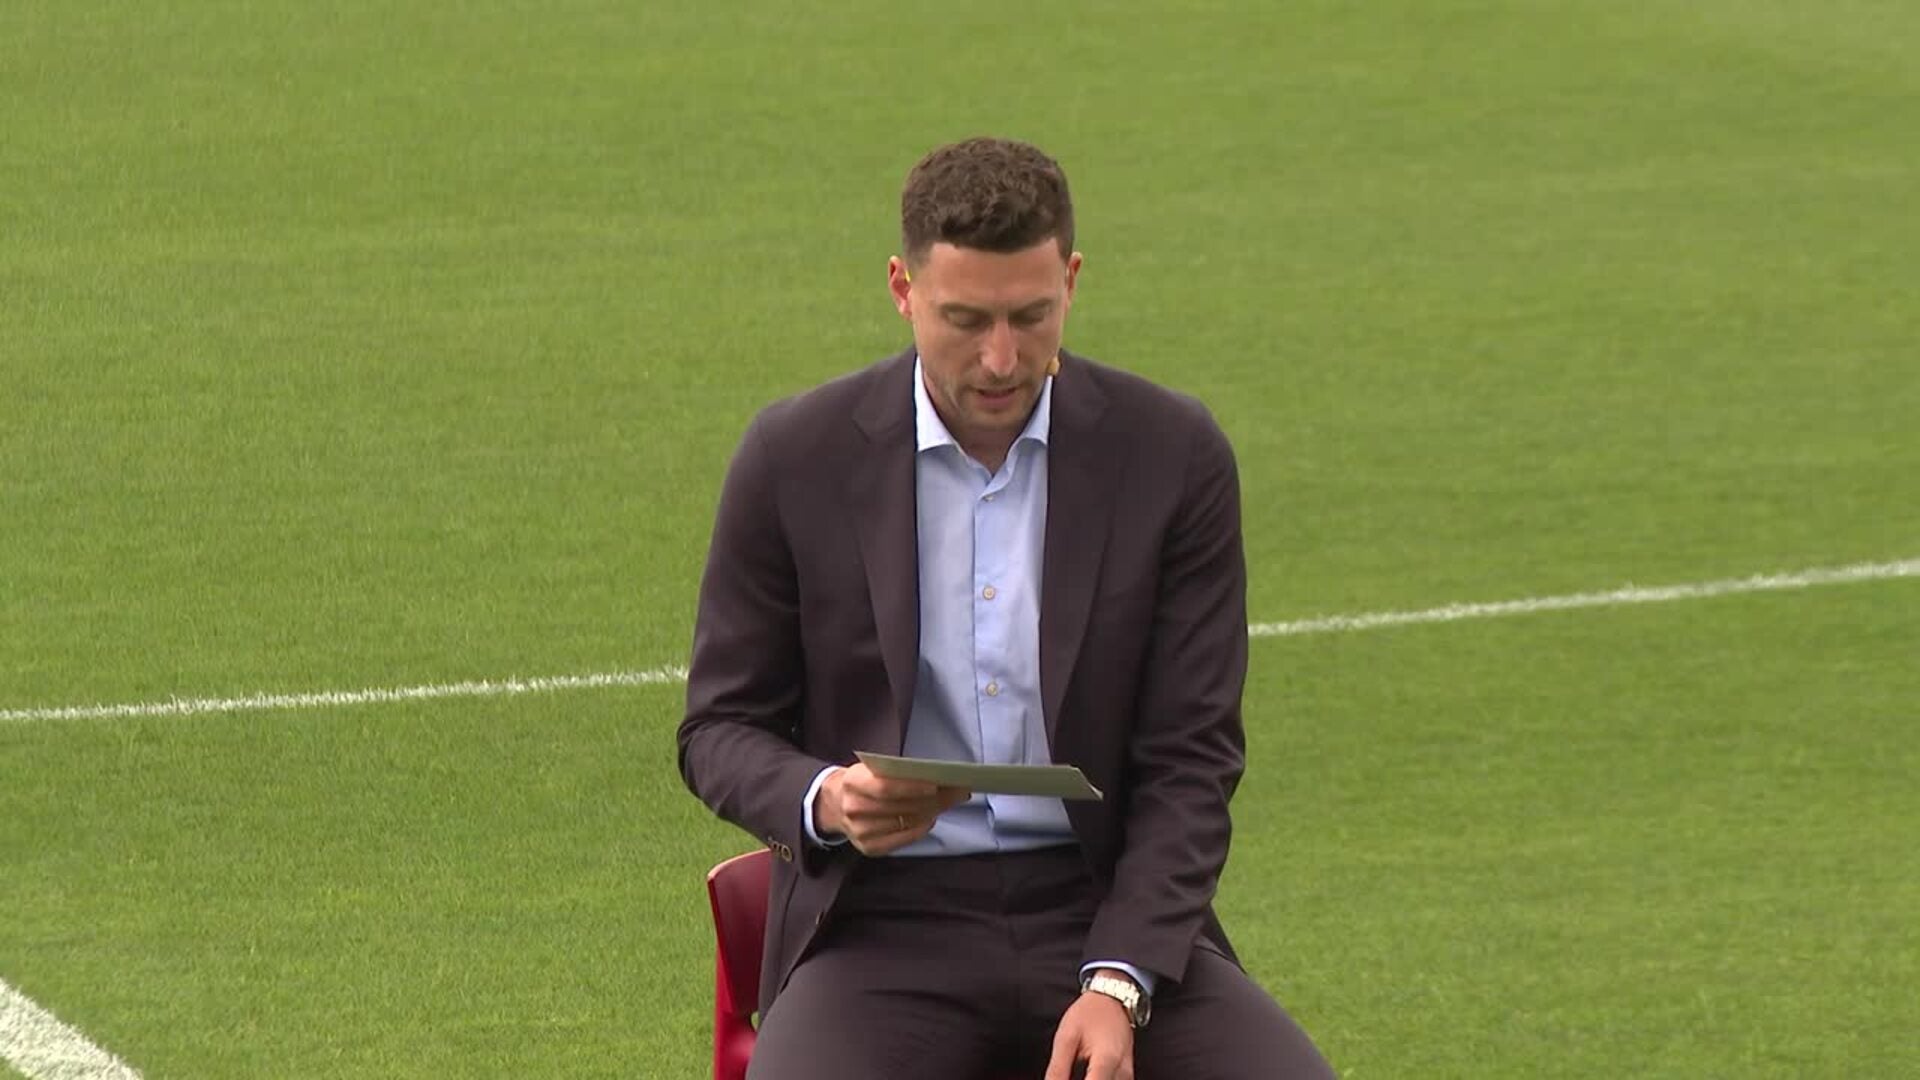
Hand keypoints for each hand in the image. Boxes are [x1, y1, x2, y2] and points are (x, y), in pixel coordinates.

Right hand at [815, 763, 968, 855]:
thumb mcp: (870, 769)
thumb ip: (896, 772)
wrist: (834, 804)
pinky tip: (931, 817)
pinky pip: (903, 839)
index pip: (885, 787)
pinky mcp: (869, 848)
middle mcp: (854, 809)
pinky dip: (921, 828)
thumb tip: (937, 775)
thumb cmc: (861, 782)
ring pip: (906, 822)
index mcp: (852, 782)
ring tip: (949, 801)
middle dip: (934, 799)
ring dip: (932, 811)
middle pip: (901, 807)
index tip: (937, 784)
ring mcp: (860, 832)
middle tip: (957, 790)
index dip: (912, 787)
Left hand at [1045, 985, 1134, 1079]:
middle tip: (1066, 1076)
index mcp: (1107, 1059)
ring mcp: (1128, 1075)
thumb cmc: (1088, 1014)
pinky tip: (1087, 1076)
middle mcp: (1123, 1071)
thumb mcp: (1066, 1037)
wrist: (1112, 999)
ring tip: (1073, 1074)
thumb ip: (1058, 1069)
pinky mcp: (1128, 1076)